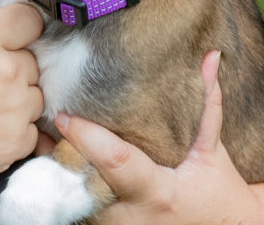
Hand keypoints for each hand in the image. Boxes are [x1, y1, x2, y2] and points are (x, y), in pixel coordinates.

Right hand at [0, 0, 45, 200]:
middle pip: (32, 59)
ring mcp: (14, 110)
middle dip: (13, 65)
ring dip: (18, 98)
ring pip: (35, 94)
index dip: (18, 26)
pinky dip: (15, 129)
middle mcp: (5, 72)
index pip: (29, 19)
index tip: (6, 37)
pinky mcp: (16, 144)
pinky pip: (32, 128)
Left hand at [55, 51, 263, 224]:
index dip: (87, 138)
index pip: (115, 162)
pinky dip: (68, 186)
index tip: (64, 115)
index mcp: (159, 192)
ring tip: (47, 137)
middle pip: (84, 181)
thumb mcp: (213, 150)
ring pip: (75, 199)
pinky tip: (59, 161)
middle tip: (45, 119)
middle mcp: (132, 216)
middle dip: (63, 153)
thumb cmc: (217, 190)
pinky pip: (77, 208)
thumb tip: (209, 54)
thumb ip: (208, 102)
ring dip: (61, 170)